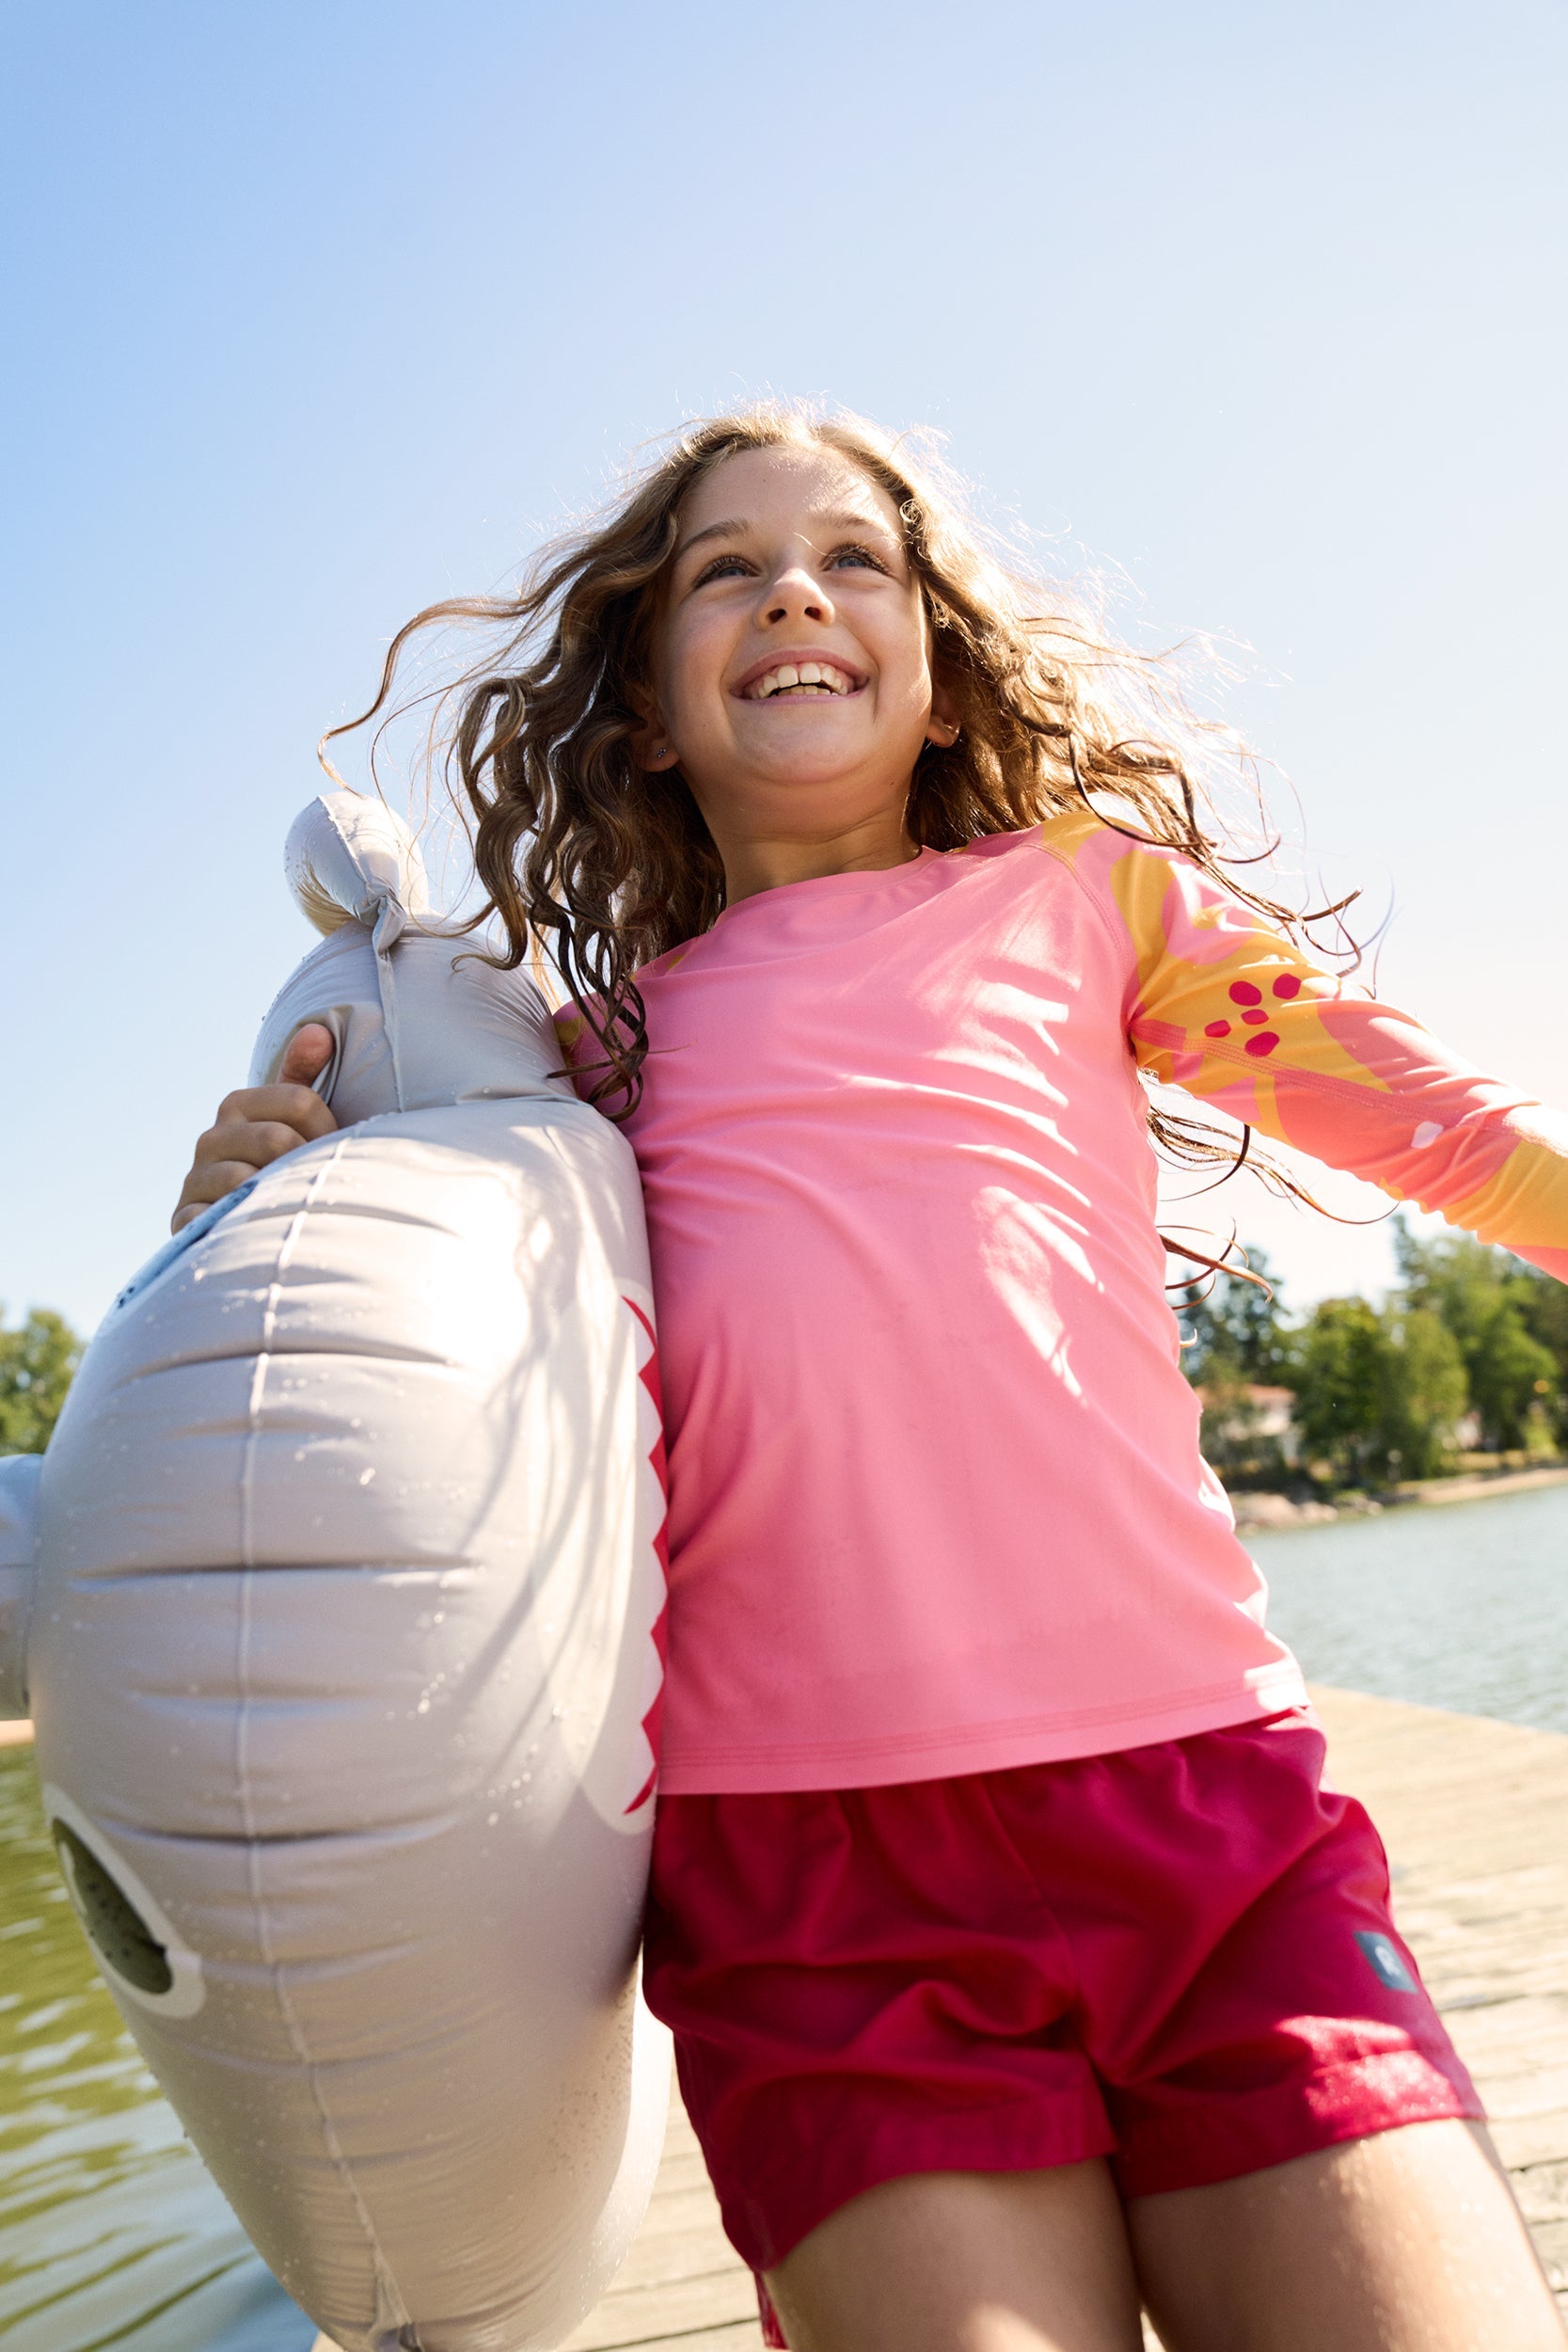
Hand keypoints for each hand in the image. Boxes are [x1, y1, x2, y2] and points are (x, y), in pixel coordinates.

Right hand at [171, 1024, 337, 1232]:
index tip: (328, 1151)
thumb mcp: (294, 1119)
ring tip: (289, 1204)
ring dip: (280, 1195)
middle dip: (306, 1164)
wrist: (241, 1224)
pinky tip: (258, 1224)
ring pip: (250, 1179)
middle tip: (312, 1182)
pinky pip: (221, 1217)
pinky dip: (243, 1222)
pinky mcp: (187, 1221)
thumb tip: (318, 1032)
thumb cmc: (279, 1165)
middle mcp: (210, 1138)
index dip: (327, 1131)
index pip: (301, 1101)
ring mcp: (196, 1180)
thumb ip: (303, 1075)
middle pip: (278, 1139)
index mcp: (237, 1105)